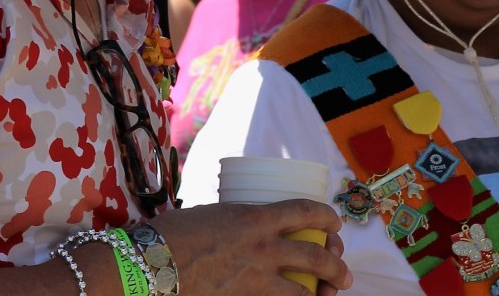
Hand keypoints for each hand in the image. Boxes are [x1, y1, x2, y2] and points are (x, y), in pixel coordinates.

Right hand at [155, 200, 351, 294]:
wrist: (155, 265)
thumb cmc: (176, 233)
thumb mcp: (214, 214)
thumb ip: (237, 221)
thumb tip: (247, 225)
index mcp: (255, 218)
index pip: (304, 211)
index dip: (326, 215)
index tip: (335, 221)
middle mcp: (263, 248)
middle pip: (315, 254)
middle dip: (336, 262)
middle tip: (344, 270)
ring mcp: (256, 280)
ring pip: (304, 290)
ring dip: (324, 293)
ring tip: (332, 294)